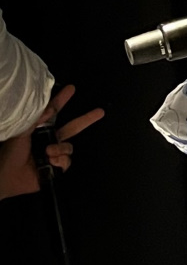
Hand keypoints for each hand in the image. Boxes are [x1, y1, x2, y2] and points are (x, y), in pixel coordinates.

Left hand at [0, 84, 103, 199]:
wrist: (9, 175)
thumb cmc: (11, 153)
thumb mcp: (22, 131)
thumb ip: (36, 119)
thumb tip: (50, 108)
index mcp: (41, 129)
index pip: (54, 112)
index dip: (62, 100)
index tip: (71, 89)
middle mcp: (51, 139)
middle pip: (73, 127)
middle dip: (87, 119)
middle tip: (99, 111)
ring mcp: (56, 153)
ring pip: (69, 147)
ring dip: (60, 149)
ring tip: (48, 153)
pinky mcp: (58, 167)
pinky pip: (67, 161)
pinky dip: (60, 162)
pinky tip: (51, 163)